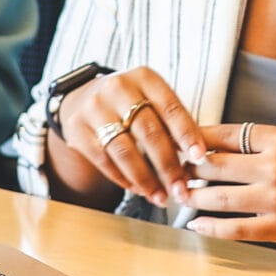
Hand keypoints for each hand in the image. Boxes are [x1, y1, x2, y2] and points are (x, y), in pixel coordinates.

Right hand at [60, 67, 207, 205]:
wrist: (82, 98)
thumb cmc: (130, 103)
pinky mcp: (77, 130)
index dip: (186, 134)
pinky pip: (104, 160)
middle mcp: (117, 88)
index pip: (170, 107)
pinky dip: (124, 179)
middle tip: (181, 189)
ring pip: (125, 150)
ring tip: (161, 198)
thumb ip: (173, 122)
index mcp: (144, 77)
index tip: (199, 158)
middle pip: (148, 131)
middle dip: (168, 165)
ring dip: (146, 179)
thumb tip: (198, 158)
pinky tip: (139, 190)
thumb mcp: (151, 99)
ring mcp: (94, 108)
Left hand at [184, 125, 275, 252]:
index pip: (222, 134)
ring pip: (217, 197)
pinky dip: (209, 227)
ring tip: (180, 196)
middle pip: (213, 164)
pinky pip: (233, 228)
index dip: (193, 140)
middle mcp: (275, 166)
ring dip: (193, 197)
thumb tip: (207, 148)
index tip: (176, 144)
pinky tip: (195, 224)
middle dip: (186, 169)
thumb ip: (255, 145)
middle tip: (169, 172)